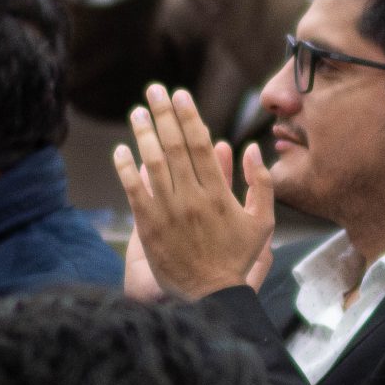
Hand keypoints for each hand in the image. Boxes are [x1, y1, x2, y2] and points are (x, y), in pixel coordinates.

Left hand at [111, 85, 274, 299]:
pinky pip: (134, 192)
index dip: (189, 117)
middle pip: (175, 146)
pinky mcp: (149, 227)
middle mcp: (193, 198)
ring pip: (154, 163)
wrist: (211, 295)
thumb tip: (251, 149)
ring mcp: (169, 212)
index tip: (180, 95)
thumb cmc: (237, 257)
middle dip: (163, 115)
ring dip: (143, 134)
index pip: (201, 145)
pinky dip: (127, 169)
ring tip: (136, 112)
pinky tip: (120, 150)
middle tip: (154, 90)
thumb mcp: (263, 222)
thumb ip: (261, 184)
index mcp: (219, 194)